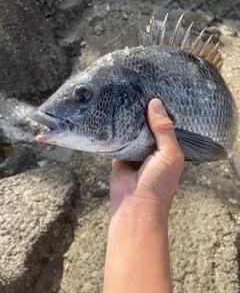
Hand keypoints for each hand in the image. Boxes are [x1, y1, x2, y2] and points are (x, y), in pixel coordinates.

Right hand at [110, 98, 183, 217]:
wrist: (136, 205)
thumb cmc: (159, 183)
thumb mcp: (169, 154)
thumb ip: (164, 130)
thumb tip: (156, 104)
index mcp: (169, 149)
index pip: (166, 125)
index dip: (162, 111)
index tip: (156, 93)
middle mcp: (153, 149)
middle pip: (148, 126)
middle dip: (145, 113)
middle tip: (139, 92)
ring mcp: (136, 152)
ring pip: (133, 131)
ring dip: (131, 120)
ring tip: (126, 98)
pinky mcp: (120, 155)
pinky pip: (119, 139)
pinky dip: (118, 130)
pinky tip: (115, 115)